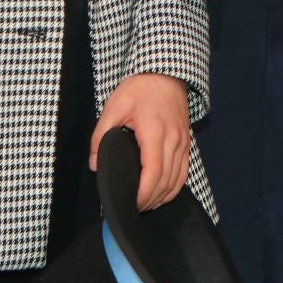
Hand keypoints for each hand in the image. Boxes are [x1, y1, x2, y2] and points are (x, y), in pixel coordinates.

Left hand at [90, 73, 191, 209]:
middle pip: (166, 181)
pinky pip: (184, 171)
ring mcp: (183, 142)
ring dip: (163, 197)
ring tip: (145, 205)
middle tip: (132, 209)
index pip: (154, 173)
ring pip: (178, 179)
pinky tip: (162, 193)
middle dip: (151, 201)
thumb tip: (95, 165)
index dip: (144, 195)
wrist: (166, 73)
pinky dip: (174, 187)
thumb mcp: (113, 107)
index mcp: (155, 133)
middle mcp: (174, 140)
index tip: (130, 204)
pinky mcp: (187, 141)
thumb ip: (101, 136)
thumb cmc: (139, 88)